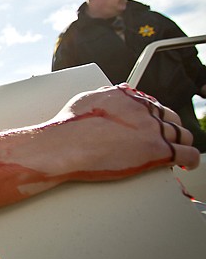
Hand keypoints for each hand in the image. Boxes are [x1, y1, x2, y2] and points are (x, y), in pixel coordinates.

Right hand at [51, 85, 199, 175]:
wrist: (67, 144)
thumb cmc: (69, 125)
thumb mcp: (85, 100)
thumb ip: (103, 96)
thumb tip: (108, 94)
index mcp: (128, 97)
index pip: (152, 104)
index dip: (154, 115)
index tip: (152, 122)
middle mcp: (143, 110)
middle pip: (170, 117)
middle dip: (170, 127)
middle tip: (165, 137)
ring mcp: (152, 130)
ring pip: (182, 134)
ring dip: (182, 142)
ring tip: (179, 150)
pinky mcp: (157, 150)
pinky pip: (187, 153)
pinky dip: (190, 159)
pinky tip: (187, 164)